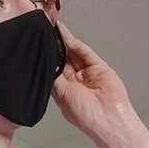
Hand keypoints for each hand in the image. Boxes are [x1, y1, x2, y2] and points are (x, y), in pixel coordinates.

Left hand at [52, 22, 133, 138]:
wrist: (107, 118)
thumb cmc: (85, 116)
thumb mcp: (62, 95)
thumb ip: (55, 77)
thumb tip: (48, 64)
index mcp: (65, 91)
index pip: (55, 69)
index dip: (48, 57)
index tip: (41, 45)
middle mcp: (76, 81)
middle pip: (65, 58)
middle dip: (56, 45)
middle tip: (48, 31)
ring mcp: (88, 74)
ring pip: (75, 53)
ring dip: (66, 41)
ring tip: (56, 29)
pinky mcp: (100, 68)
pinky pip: (87, 54)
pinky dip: (78, 46)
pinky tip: (70, 40)